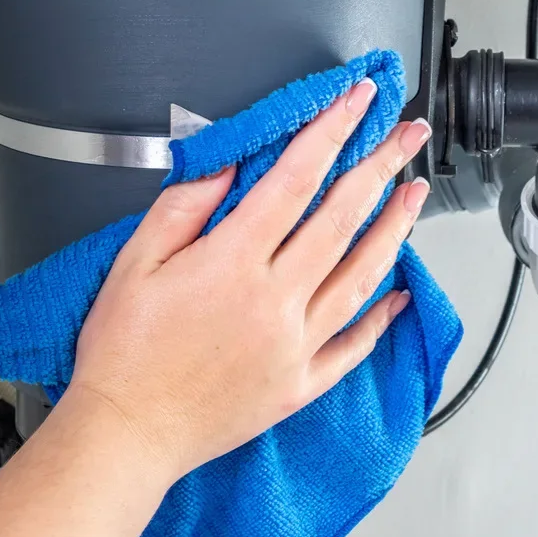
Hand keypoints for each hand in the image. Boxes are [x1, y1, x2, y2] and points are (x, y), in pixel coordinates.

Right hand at [63, 78, 431, 482]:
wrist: (126, 435)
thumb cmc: (122, 354)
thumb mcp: (134, 263)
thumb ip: (183, 208)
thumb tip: (226, 168)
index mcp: (232, 263)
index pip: (295, 180)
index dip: (331, 133)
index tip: (357, 102)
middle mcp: (274, 302)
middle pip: (341, 219)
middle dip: (380, 167)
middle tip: (406, 134)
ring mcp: (294, 346)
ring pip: (361, 276)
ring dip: (393, 229)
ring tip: (414, 194)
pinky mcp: (299, 386)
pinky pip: (354, 346)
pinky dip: (381, 317)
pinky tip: (400, 293)